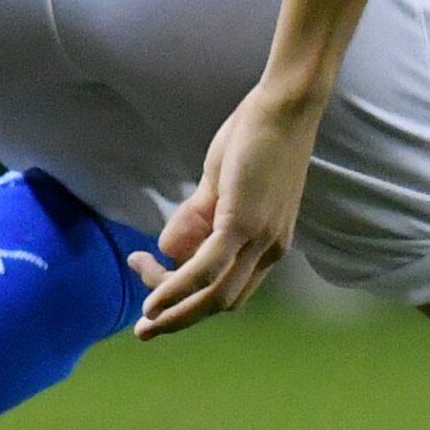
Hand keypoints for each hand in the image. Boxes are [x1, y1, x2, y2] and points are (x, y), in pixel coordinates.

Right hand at [138, 77, 327, 337]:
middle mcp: (270, 251)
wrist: (285, 106)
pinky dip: (177, 288)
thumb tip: (168, 247)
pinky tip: (153, 300)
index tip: (156, 284)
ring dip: (175, 311)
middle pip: (220, 302)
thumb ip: (199, 216)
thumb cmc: (256, 137)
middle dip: (180, 316)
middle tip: (145, 323)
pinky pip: (206, 268)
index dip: (191, 300)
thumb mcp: (223, 184)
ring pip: (213, 296)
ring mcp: (260, 239)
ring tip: (144, 319)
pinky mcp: (244, 222)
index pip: (229, 291)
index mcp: (270, 245)